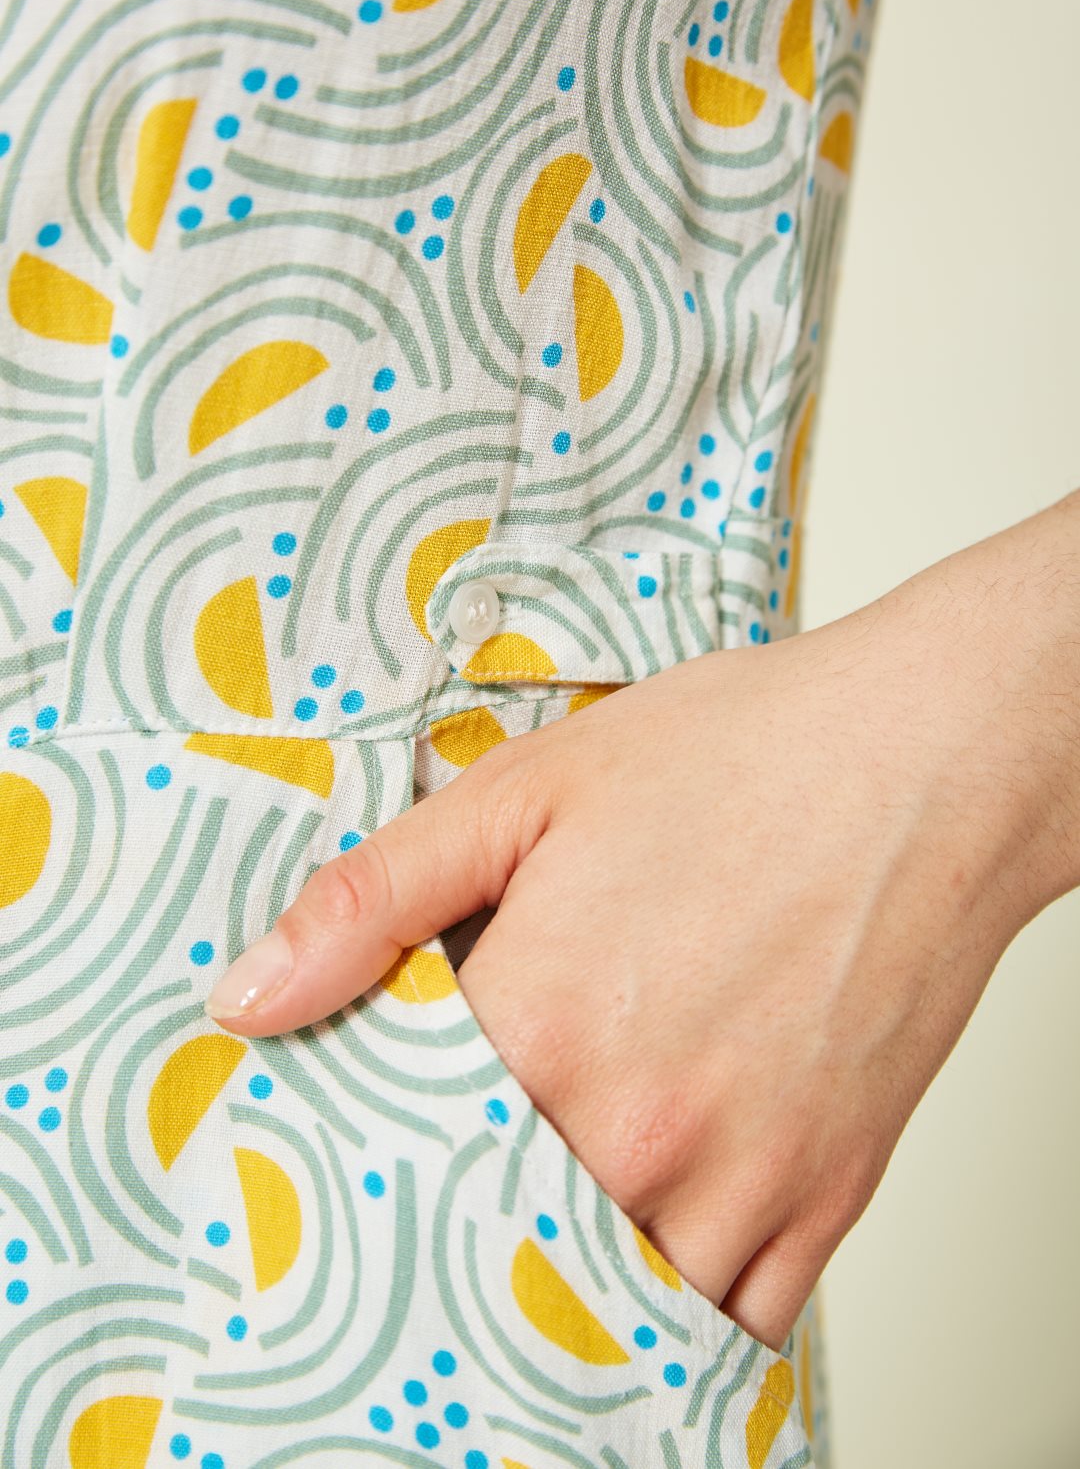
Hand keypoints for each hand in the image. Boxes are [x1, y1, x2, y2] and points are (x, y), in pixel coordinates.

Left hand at [203, 498, 1079, 1351]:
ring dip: (573, 1248)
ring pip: (610, 1289)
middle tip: (491, 1116)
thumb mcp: (530, 789)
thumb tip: (247, 997)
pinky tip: (670, 1208)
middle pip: (494, 1226)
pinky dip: (688, 1285)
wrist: (930, 761)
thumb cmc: (744, 756)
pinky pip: (735, 1313)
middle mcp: (636, 1130)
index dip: (378, 1118)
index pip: (395, 1140)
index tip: (388, 1094)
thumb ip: (375, 899)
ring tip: (577, 1159)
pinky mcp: (829, 1194)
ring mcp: (742, 1177)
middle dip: (468, 1190)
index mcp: (540, 1026)